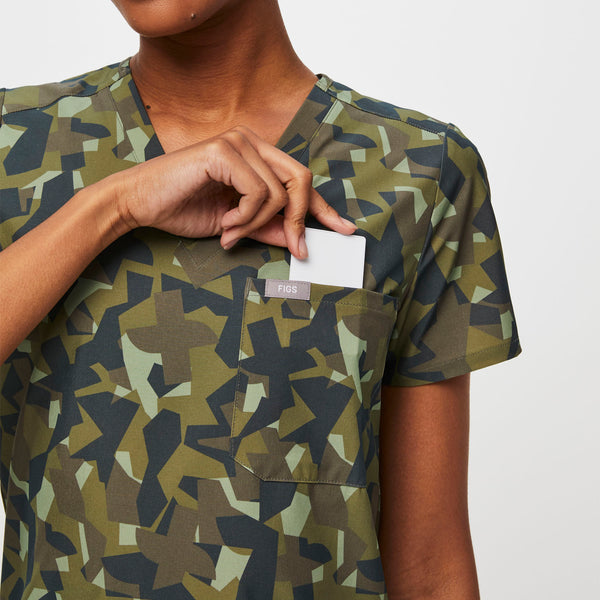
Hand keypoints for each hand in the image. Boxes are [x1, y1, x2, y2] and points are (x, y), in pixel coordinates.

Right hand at [111, 125, 355, 257]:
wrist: (140, 204)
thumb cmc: (183, 210)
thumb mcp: (238, 225)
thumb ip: (268, 227)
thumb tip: (301, 241)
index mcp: (255, 155)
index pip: (300, 181)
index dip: (324, 208)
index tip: (345, 231)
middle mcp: (251, 141)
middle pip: (302, 178)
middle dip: (300, 218)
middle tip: (294, 247)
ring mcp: (238, 141)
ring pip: (279, 192)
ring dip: (258, 224)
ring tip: (232, 232)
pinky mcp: (224, 150)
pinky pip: (258, 192)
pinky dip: (246, 217)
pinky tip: (225, 224)